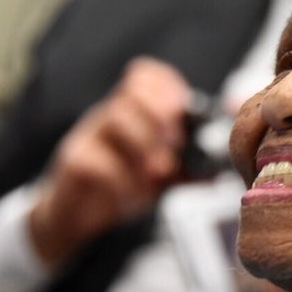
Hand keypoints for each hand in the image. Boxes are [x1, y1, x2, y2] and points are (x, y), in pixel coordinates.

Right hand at [28, 57, 190, 264]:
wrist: (72, 216)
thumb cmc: (117, 187)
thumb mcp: (157, 176)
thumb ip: (185, 168)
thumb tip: (219, 169)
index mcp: (128, 113)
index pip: (143, 75)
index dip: (167, 86)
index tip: (183, 110)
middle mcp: (106, 117)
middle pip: (132, 91)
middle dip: (160, 115)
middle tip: (175, 144)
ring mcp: (86, 137)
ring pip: (115, 117)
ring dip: (144, 144)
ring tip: (158, 172)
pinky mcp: (72, 164)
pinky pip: (96, 161)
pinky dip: (121, 178)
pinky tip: (130, 193)